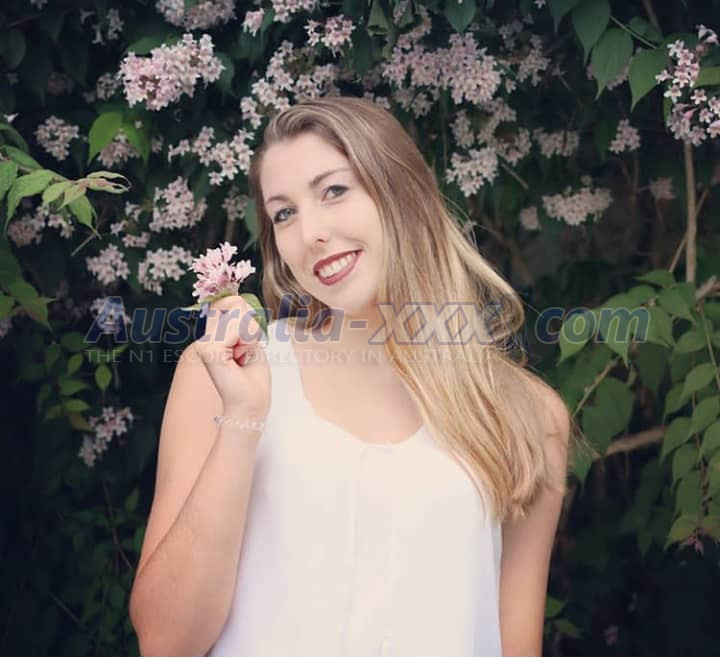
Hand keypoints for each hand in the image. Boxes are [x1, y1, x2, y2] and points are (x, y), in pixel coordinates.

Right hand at [193, 295, 270, 419]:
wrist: (251, 403)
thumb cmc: (253, 377)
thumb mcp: (250, 341)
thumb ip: (241, 321)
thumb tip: (237, 300)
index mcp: (213, 335)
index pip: (229, 302)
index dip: (246, 316)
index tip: (248, 342)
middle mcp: (205, 337)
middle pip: (236, 303)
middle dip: (251, 327)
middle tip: (246, 352)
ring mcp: (204, 343)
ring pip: (238, 315)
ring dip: (250, 337)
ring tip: (243, 357)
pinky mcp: (208, 350)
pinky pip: (236, 329)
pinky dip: (247, 343)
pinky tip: (240, 359)